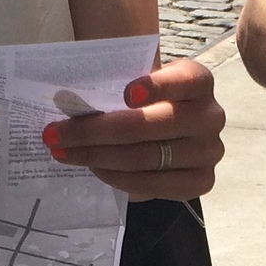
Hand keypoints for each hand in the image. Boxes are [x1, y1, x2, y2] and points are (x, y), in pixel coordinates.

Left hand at [41, 54, 227, 200]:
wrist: (166, 123)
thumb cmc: (144, 99)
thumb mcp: (137, 83)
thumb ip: (117, 86)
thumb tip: (69, 103)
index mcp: (198, 81)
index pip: (183, 81)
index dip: (156, 87)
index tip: (124, 94)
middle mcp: (211, 116)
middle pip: (148, 126)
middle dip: (94, 131)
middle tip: (54, 133)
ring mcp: (209, 151)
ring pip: (145, 158)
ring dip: (96, 157)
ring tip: (64, 152)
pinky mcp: (201, 181)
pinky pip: (153, 185)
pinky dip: (117, 178)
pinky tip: (94, 169)